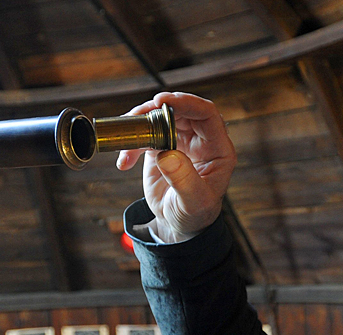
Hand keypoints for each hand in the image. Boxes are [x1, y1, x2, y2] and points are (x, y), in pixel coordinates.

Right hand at [117, 92, 236, 241]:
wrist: (180, 224)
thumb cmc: (195, 214)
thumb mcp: (192, 201)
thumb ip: (183, 180)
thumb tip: (168, 155)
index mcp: (218, 149)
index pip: (207, 114)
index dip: (186, 103)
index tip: (162, 101)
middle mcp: (201, 141)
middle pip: (181, 111)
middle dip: (157, 109)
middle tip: (137, 116)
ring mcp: (181, 142)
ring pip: (161, 118)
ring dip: (140, 123)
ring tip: (126, 140)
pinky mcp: (161, 147)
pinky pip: (145, 135)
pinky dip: (131, 144)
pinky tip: (124, 161)